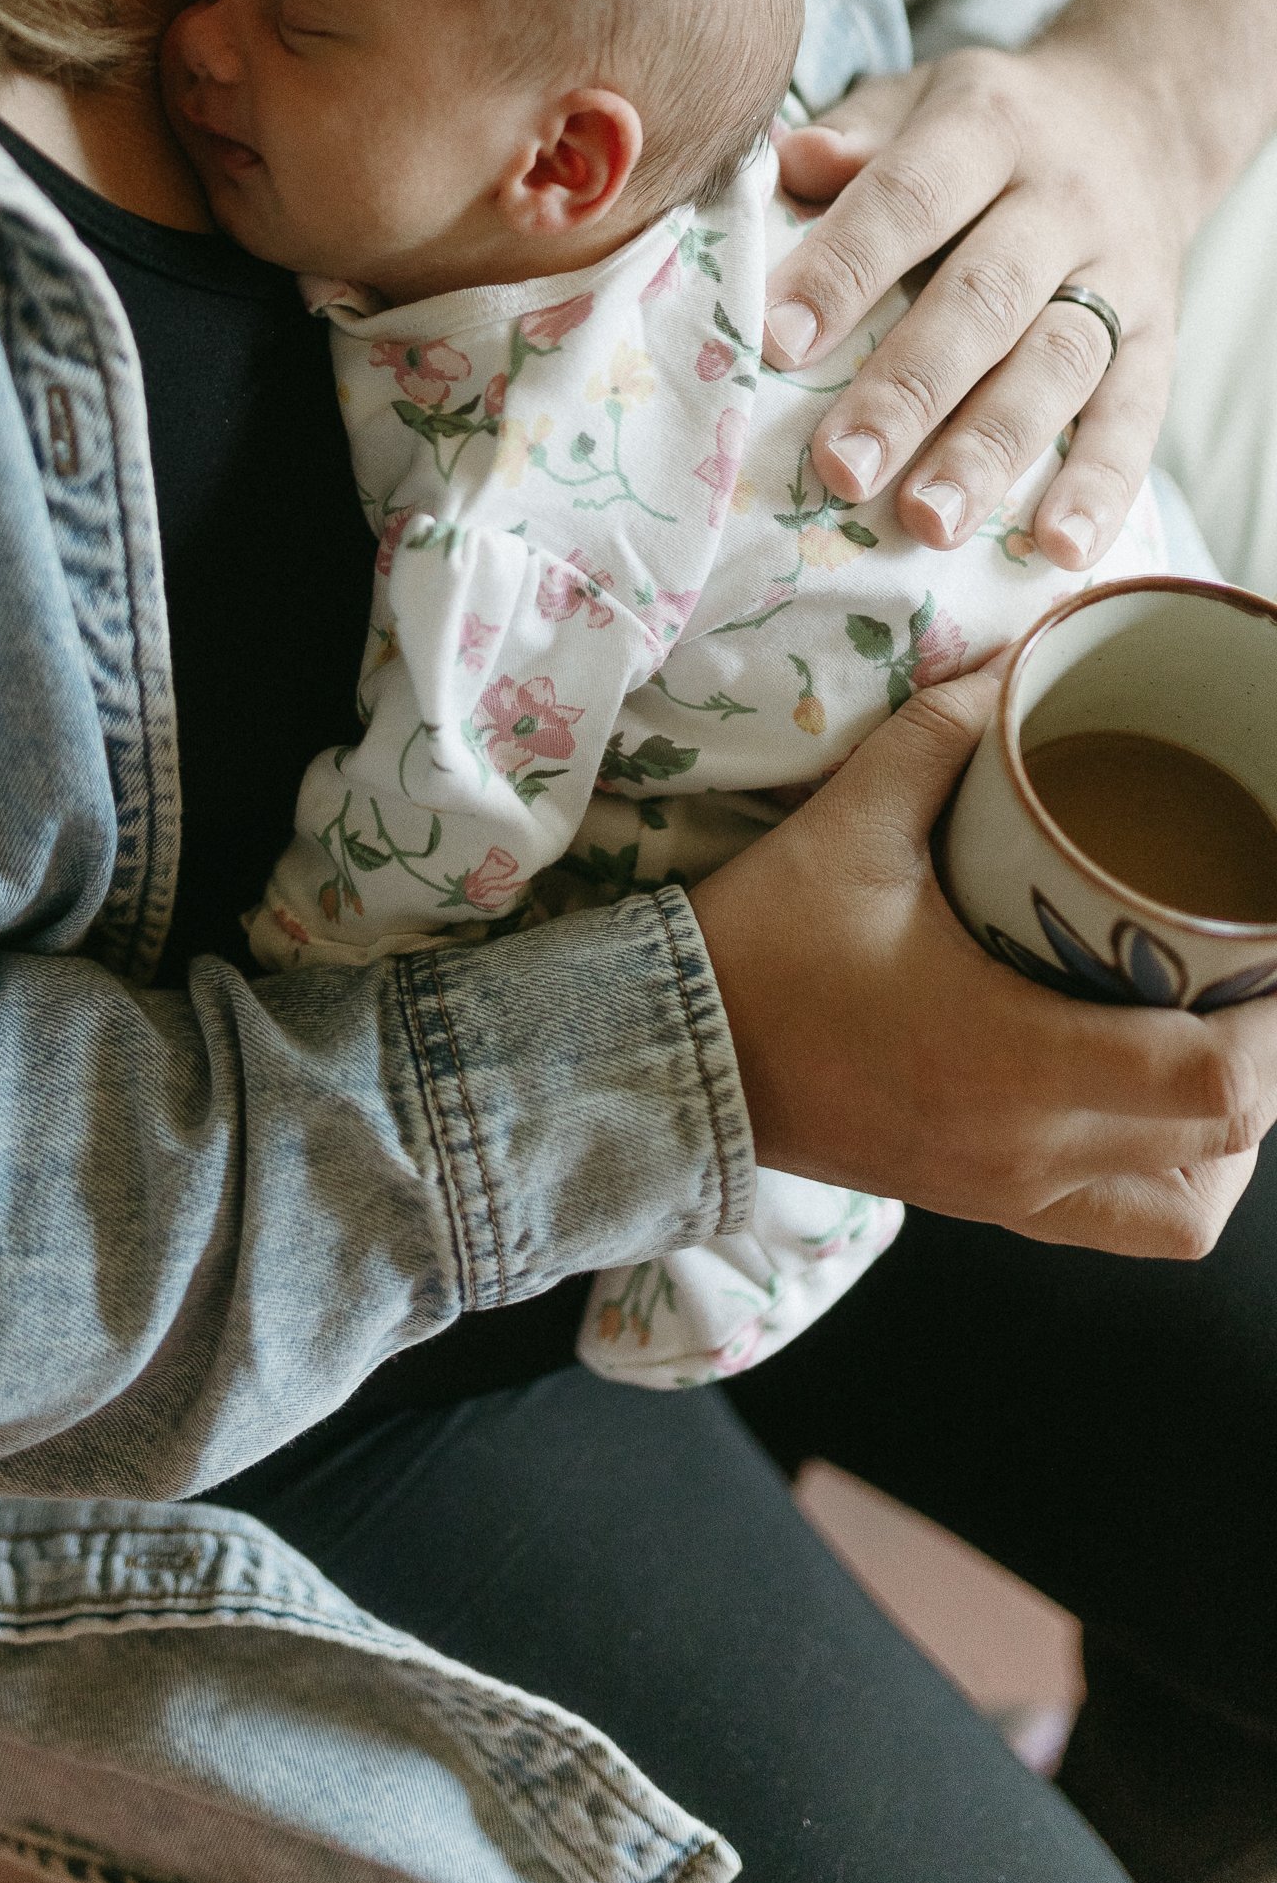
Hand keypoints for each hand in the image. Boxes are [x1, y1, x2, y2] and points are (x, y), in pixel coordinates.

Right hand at [691, 669, 1275, 1256]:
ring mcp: (1010, 1192)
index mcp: (1010, 1061)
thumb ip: (946, 736)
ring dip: (1233, 1132)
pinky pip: (1127, 1225)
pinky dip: (1174, 1176)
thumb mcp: (852, 823)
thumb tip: (1028, 657)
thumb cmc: (761, 945)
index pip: (1216, 1080)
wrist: (666, 1055)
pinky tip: (1155, 1100)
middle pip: (1227, 1140)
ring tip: (1219, 1036)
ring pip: (1190, 1207)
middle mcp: (1028, 1149)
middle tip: (1260, 966)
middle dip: (1273, 1055)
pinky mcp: (988, 1205)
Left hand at [763, 41, 1192, 566]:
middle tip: (841, 468)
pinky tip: (1056, 549)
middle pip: (985, 299)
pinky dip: (1101, 487)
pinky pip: (1137, 417)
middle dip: (909, 390)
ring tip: (927, 521)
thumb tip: (790, 159)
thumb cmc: (977, 128)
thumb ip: (852, 135)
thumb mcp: (914, 101)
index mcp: (986, 129)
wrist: (1135, 119)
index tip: (777, 341)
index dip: (844, 269)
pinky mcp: (1158, 341)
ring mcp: (1119, 275)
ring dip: (991, 451)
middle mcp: (1062, 200)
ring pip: (1058, 366)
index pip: (911, 198)